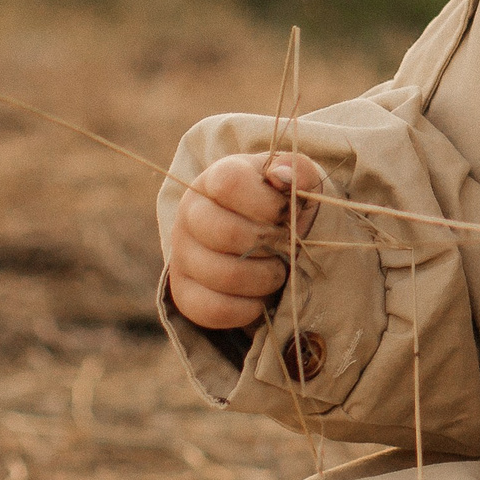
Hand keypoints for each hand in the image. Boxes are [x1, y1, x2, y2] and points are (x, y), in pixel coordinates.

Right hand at [168, 152, 324, 330]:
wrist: (261, 238)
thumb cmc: (280, 205)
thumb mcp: (297, 182)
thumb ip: (298, 170)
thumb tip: (283, 175)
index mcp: (215, 179)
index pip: (229, 183)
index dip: (266, 203)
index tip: (286, 213)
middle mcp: (190, 214)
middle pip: (226, 234)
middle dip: (271, 245)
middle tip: (286, 246)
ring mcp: (181, 254)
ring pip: (224, 276)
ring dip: (264, 279)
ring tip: (276, 271)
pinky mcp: (183, 292)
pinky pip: (213, 310)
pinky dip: (247, 309)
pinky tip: (260, 298)